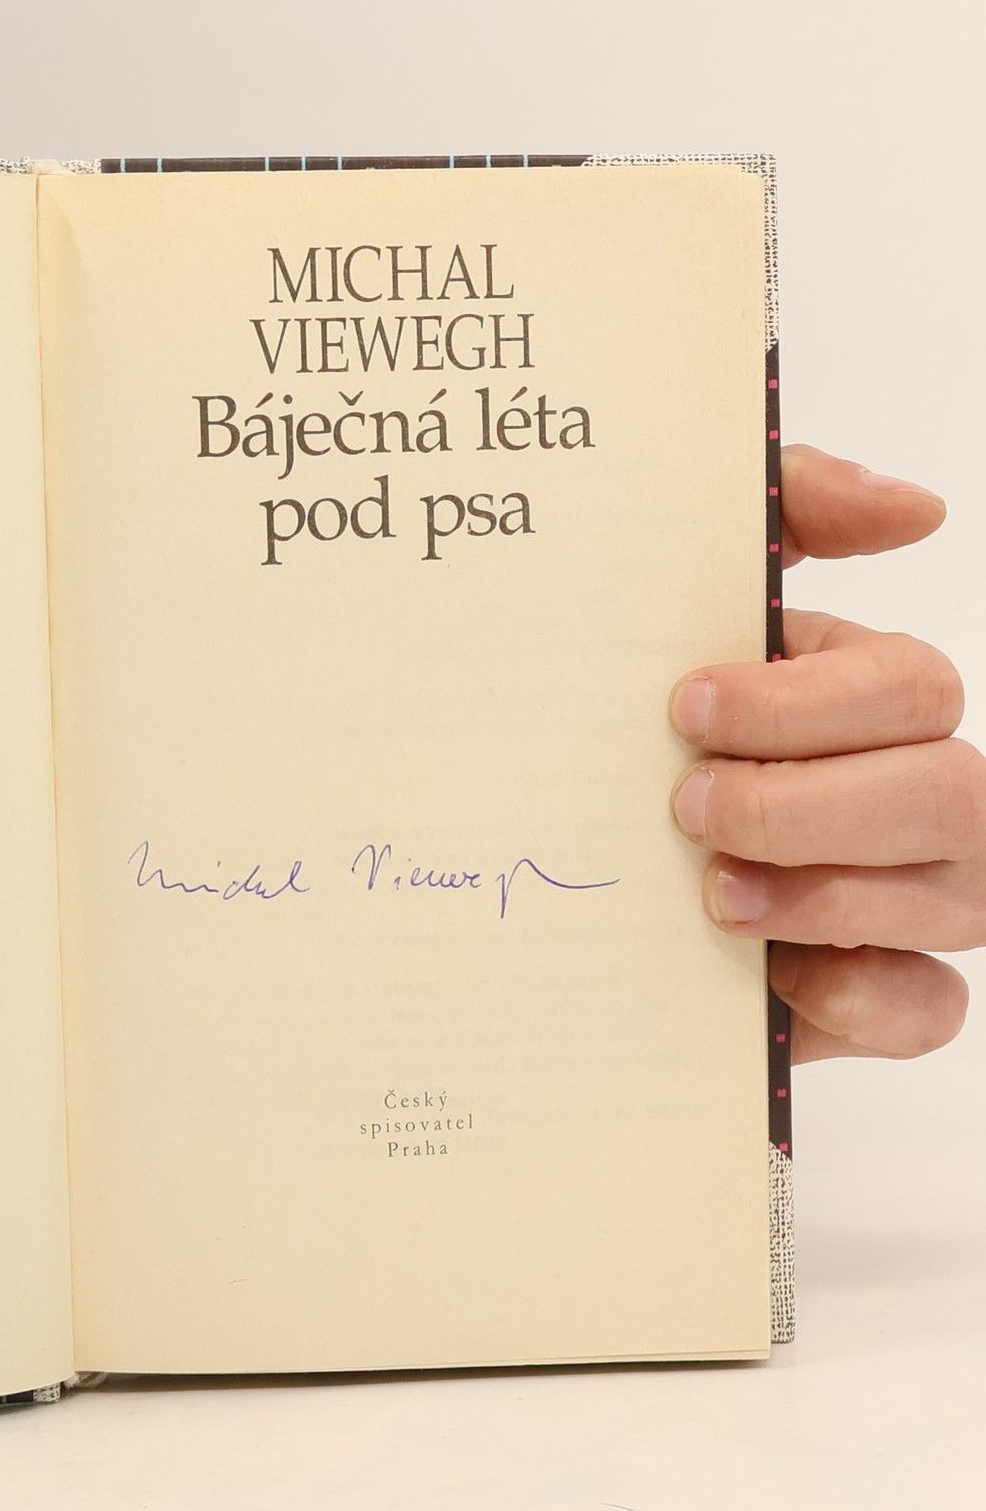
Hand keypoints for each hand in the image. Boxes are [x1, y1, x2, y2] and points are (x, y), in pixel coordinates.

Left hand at [667, 445, 970, 1061]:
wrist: (563, 866)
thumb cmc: (641, 722)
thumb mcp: (684, 590)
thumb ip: (790, 507)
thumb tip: (915, 506)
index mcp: (868, 698)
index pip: (908, 686)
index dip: (804, 702)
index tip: (685, 708)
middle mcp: (912, 791)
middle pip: (946, 790)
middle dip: (808, 802)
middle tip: (686, 808)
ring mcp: (914, 897)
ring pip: (952, 897)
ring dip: (825, 895)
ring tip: (709, 895)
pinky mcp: (880, 993)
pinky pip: (928, 1005)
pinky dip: (860, 994)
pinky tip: (779, 981)